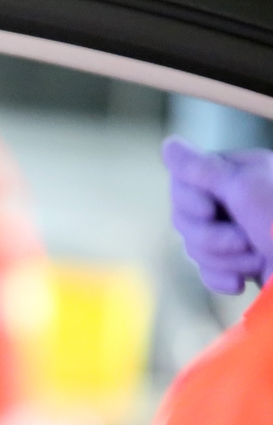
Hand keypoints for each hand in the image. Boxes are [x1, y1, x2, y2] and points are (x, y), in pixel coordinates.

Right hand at [162, 136, 272, 293]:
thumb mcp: (244, 189)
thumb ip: (201, 168)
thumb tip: (168, 144)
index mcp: (237, 173)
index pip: (182, 181)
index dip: (188, 201)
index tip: (210, 210)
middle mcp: (233, 200)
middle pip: (183, 218)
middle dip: (210, 237)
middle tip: (243, 239)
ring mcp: (234, 232)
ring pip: (193, 247)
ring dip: (224, 259)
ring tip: (256, 258)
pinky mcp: (237, 263)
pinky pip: (206, 272)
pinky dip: (221, 278)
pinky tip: (242, 281)